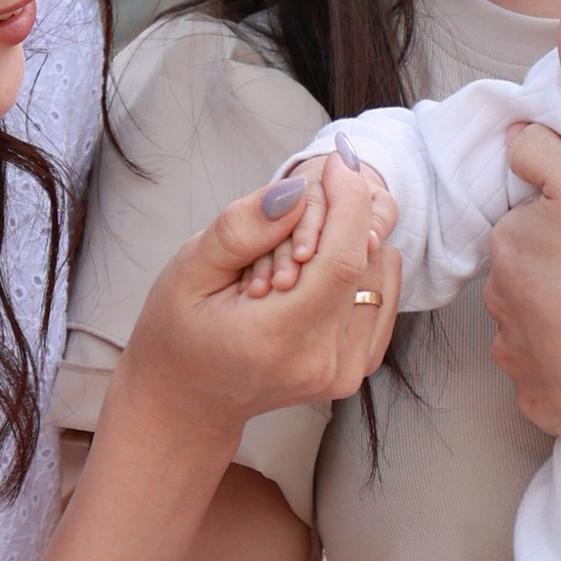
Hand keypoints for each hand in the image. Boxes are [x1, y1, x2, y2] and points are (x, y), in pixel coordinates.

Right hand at [127, 172, 399, 434]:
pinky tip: (316, 273)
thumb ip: (242, 228)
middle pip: (364, 262)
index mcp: (277, 340)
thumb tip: (297, 190)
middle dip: (338, 218)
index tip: (338, 161)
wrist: (188, 400)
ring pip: (380, 274)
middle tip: (291, 215)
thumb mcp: (190, 270)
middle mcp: (321, 362)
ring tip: (294, 256)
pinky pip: (381, 296)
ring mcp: (343, 372)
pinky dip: (357, 270)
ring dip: (347, 245)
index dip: (348, 200)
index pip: (342, 260)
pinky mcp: (355, 369)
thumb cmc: (179, 331)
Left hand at [484, 125, 560, 438]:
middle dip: (555, 283)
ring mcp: (518, 363)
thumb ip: (541, 149)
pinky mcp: (540, 405)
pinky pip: (552, 385)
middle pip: (525, 286)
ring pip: (535, 336)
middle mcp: (499, 308)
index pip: (525, 233)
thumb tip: (514, 140)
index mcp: (505, 251)